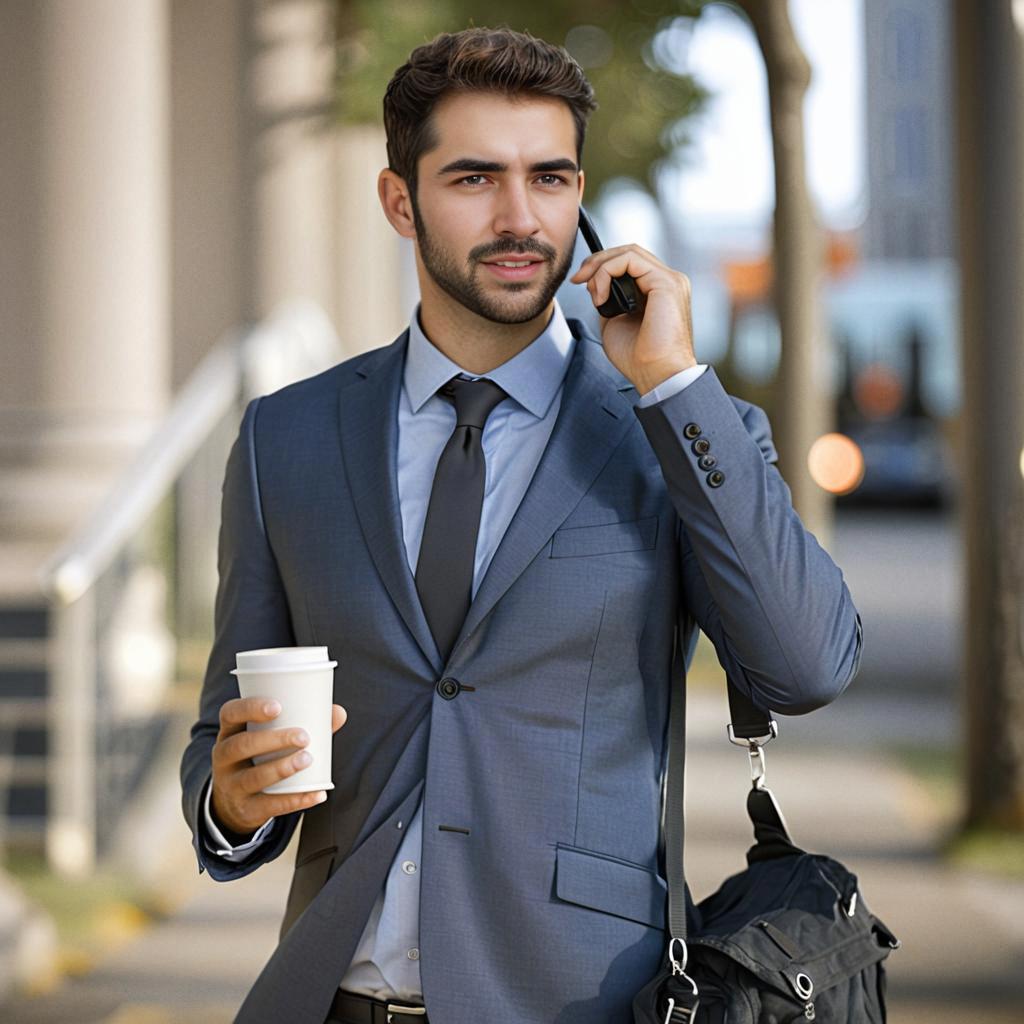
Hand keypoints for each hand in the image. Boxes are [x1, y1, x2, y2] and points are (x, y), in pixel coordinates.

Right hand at [210, 697, 347, 836]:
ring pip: (252, 778)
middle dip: (273, 740)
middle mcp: (223, 757)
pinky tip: (318, 794)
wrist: (234, 803)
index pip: (230, 714)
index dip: (250, 708)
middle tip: (304, 737)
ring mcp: (230, 785)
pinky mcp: (245, 809)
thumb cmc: (261, 757)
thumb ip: (304, 724)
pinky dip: (296, 800)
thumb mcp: (269, 739)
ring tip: (307, 760)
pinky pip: (269, 806)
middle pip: (241, 745)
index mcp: (230, 732)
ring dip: (281, 768)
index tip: (277, 706)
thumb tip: (339, 712)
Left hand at [570, 244, 696, 395]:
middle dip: (597, 261)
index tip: (580, 282)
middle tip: (578, 279)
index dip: (601, 266)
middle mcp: (667, 282)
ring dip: (601, 267)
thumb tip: (596, 285)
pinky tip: (602, 296)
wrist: (657, 375)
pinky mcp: (666, 283)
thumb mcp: (615, 322)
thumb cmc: (639, 358)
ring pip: (629, 252)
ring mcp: (670, 280)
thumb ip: (609, 300)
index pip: (630, 263)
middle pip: (628, 252)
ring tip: (593, 293)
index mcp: (658, 291)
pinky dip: (608, 272)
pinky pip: (631, 260)